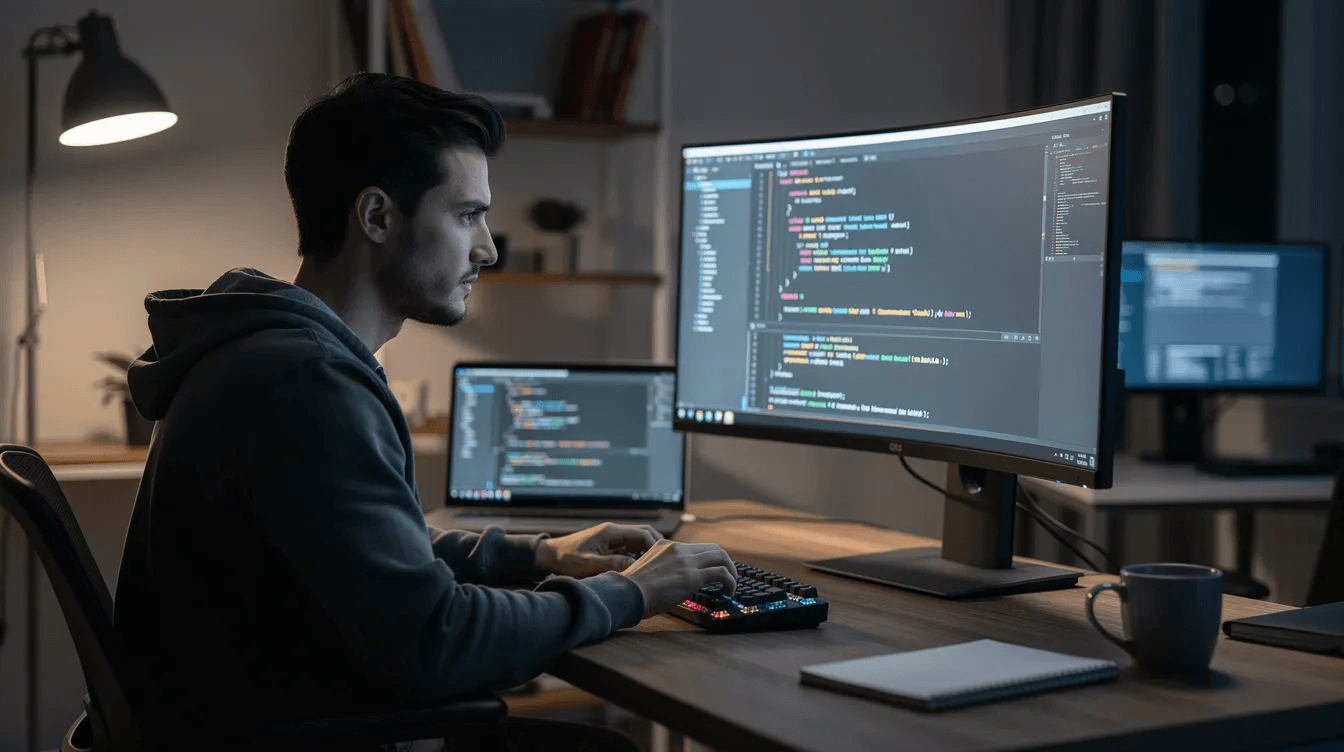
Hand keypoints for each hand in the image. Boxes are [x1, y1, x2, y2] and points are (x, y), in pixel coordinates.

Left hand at [534, 522, 662, 578]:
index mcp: (611, 532)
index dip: (656, 546)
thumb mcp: (589, 564)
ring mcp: (612, 541)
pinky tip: (642, 571)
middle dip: (657, 548)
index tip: (664, 560)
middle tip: (667, 563)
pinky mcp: (608, 549)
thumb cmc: (564, 559)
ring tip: (659, 568)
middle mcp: (614, 534)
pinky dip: (638, 559)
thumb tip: (635, 567)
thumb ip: (612, 564)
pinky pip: (629, 551)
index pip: (643, 533)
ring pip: (638, 544)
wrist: (548, 557)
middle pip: (644, 535)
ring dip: (648, 554)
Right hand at [620, 540, 735, 617]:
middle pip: (713, 548)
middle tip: (727, 578)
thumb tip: (670, 582)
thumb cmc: (631, 589)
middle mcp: (678, 549)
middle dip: (724, 563)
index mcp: (665, 546)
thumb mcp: (646, 570)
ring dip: (731, 571)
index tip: (711, 572)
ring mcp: (686, 561)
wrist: (626, 593)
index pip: (695, 547)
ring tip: (731, 585)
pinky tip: (728, 592)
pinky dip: (730, 582)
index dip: (708, 560)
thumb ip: (660, 569)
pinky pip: (722, 573)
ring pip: (721, 557)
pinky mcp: (692, 576)